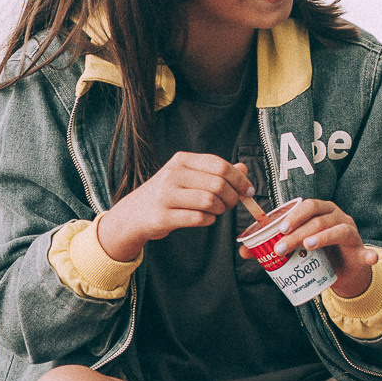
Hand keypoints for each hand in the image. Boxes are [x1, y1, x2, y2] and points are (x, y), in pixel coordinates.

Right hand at [99, 152, 254, 261]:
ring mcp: (166, 195)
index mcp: (181, 160)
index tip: (248, 190)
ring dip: (220, 209)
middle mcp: (173, 174)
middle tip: (231, 204)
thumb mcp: (188, 177)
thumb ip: (215, 172)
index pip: (219, 165)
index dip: (239, 179)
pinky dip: (209, 220)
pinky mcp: (163, 216)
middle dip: (232, 197)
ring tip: (216, 211)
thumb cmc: (166, 194)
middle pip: (218, 184)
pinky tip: (206, 218)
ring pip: (209, 201)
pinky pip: (198, 218)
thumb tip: (243, 168)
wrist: (133, 214)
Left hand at [267, 199, 378, 298]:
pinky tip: (369, 257)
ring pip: (337, 230)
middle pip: (318, 218)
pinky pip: (366, 252)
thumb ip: (272, 245)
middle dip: (298, 231)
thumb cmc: (317, 252)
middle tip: (281, 247)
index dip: (294, 215)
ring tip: (307, 246)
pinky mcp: (361, 251)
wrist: (343, 271)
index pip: (308, 205)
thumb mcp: (296, 247)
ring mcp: (351, 233)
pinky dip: (369, 254)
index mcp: (322, 211)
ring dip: (322, 237)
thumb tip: (243, 251)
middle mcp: (338, 217)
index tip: (279, 229)